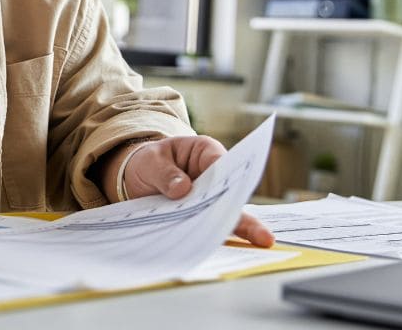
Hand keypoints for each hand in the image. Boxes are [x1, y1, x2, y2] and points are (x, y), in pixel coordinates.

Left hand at [120, 136, 274, 247]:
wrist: (138, 175)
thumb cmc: (150, 161)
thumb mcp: (150, 161)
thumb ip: (164, 173)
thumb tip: (182, 189)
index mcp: (205, 152)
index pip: (221, 161)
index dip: (226, 177)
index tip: (231, 192)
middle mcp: (214, 175)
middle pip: (231, 191)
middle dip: (240, 208)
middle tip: (262, 229)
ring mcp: (211, 198)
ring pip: (228, 213)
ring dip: (235, 226)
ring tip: (262, 242)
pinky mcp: (202, 216)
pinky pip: (211, 227)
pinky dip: (213, 237)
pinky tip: (220, 248)